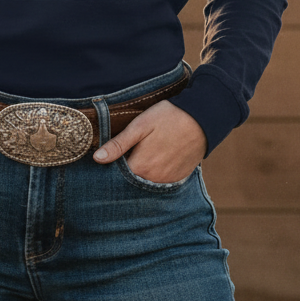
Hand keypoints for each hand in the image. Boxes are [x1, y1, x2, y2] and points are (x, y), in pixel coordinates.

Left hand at [92, 101, 206, 182]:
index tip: (110, 157)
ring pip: (146, 182)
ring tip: (143, 154)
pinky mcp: (179, 178)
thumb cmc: (168, 117)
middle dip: (125, 172)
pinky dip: (155, 174)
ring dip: (141, 173)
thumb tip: (97, 158)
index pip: (117, 177)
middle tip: (128, 153)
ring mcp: (168, 181)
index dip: (112, 167)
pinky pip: (161, 182)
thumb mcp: (140, 126)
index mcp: (141, 166)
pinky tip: (156, 159)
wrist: (202, 118)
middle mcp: (154, 179)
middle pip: (132, 181)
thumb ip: (119, 144)